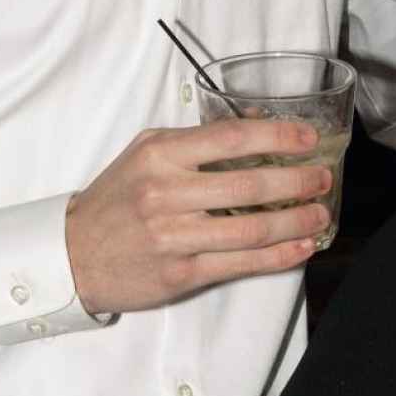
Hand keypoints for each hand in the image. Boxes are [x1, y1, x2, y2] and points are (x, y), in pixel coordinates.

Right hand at [66, 119, 331, 315]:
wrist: (73, 254)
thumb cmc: (116, 199)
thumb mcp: (146, 154)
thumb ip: (196, 140)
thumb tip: (256, 122)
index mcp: (161, 155)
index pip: (230, 138)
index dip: (277, 136)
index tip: (307, 138)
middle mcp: (166, 193)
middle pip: (249, 184)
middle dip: (297, 182)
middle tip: (322, 179)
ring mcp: (174, 236)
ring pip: (251, 228)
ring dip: (295, 222)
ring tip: (319, 214)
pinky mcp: (181, 273)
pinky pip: (241, 263)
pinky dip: (278, 256)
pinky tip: (301, 247)